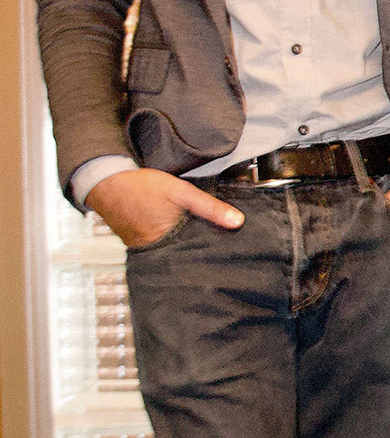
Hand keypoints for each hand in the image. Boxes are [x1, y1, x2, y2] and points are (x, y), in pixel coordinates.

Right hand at [86, 168, 244, 249]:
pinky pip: (160, 245)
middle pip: (185, 255)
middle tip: (215, 243)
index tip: (227, 249)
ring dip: (184, 243)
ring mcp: (144, 249)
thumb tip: (237, 222)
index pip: (197, 255)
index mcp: (167, 244)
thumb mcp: (181, 192)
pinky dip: (169, 239)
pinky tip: (176, 230)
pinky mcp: (137, 243)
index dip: (211, 250)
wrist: (105, 182)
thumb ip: (209, 207)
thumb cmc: (140, 187)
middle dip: (199, 249)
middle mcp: (155, 252)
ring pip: (173, 250)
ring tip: (198, 237)